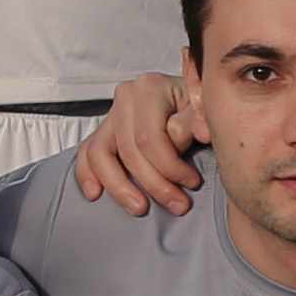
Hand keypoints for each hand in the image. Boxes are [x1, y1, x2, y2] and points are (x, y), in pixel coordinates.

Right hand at [71, 73, 207, 213]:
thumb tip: (202, 132)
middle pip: (128, 151)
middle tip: (178, 204)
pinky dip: (88, 174)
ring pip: (100, 154)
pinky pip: (87, 153)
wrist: (192, 101)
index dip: (170, 167)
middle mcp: (126, 97)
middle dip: (154, 184)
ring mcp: (112, 113)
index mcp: (150, 87)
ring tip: (140, 208)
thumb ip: (202, 118)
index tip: (192, 182)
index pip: (150, 138)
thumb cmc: (200, 106)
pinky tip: (95, 194)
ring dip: (120, 187)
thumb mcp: (208, 107)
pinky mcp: (104, 130)